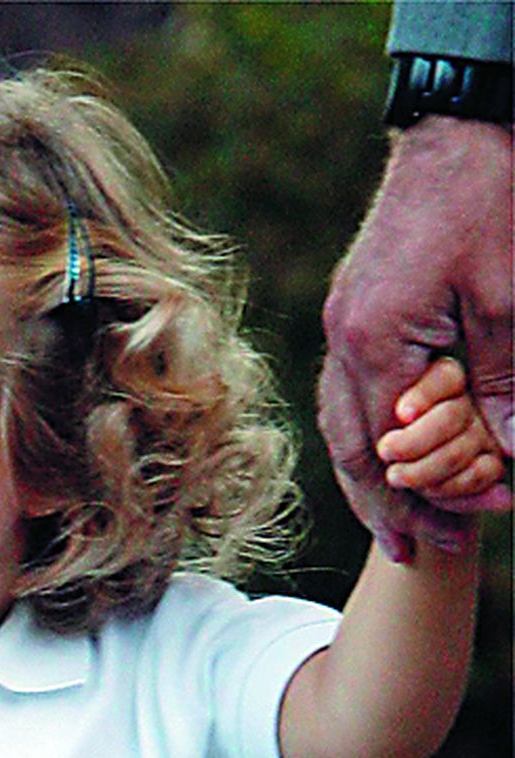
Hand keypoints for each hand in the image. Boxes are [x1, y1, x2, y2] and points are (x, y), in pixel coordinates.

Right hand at [320, 119, 512, 558]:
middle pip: (352, 449)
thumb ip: (504, 383)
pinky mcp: (356, 305)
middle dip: (386, 507)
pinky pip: (350, 390)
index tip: (463, 528)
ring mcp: (344, 321)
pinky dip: (368, 432)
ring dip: (370, 479)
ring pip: (343, 424)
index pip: (391, 449)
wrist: (461, 122)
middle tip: (419, 551)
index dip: (425, 498)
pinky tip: (388, 451)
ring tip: (397, 520)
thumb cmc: (489, 199)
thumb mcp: (509, 298)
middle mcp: (345, 337)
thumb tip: (508, 459)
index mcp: (375, 340)